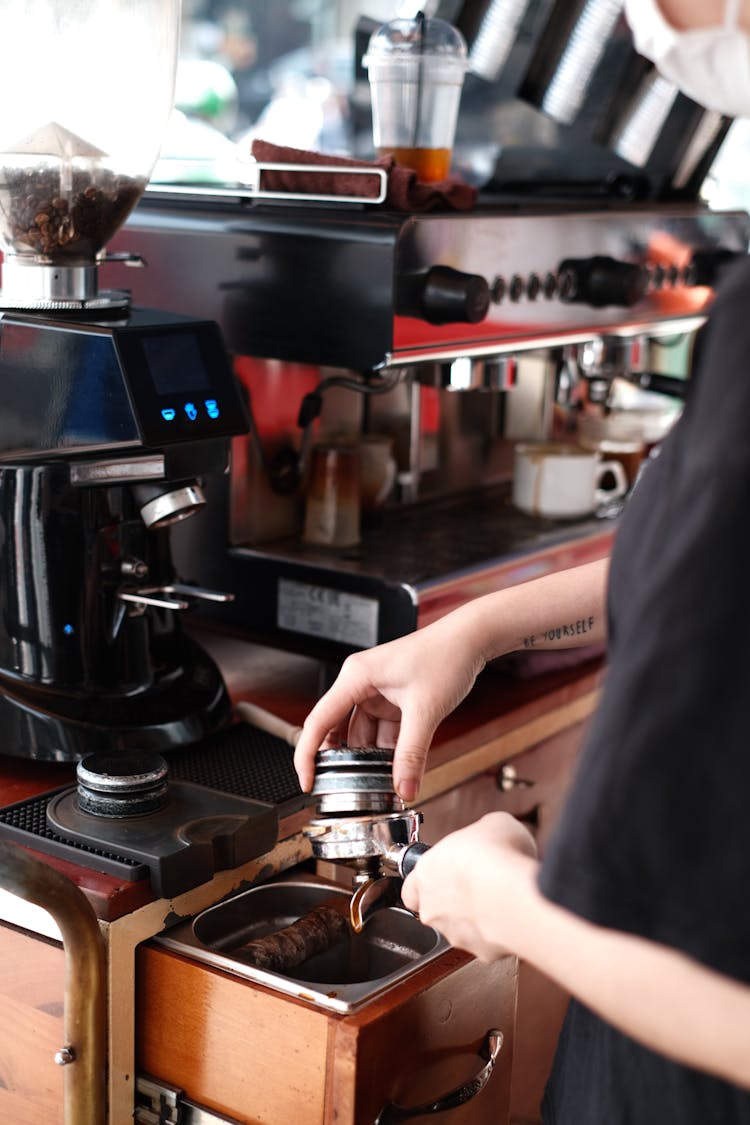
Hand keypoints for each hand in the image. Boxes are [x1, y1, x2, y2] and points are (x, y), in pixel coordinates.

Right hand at [294, 619, 485, 801]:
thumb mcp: (425, 710)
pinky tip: (395, 768)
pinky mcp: (393, 700)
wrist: (471, 640)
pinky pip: (382, 732)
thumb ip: (412, 754)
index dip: (308, 755)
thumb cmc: (445, 655)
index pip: (319, 721)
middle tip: (344, 790)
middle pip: (338, 730)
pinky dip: (387, 751)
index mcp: (356, 677)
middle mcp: (361, 684)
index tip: (307, 782)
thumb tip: (403, 788)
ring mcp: (377, 692)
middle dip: (343, 761)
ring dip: (370, 759)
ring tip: (377, 784)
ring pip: (363, 735)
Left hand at [400, 813, 538, 960]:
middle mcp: (433, 907)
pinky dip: (496, 934)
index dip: (428, 883)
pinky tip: (512, 918)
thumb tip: (492, 835)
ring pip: (459, 930)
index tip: (445, 875)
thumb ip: (482, 834)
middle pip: (436, 909)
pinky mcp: (479, 952)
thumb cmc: (497, 856)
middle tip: (479, 886)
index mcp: (426, 872)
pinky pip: (485, 943)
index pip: (411, 888)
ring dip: (475, 919)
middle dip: (455, 901)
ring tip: (499, 902)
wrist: (514, 891)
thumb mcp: (492, 824)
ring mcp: (454, 932)